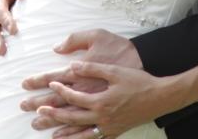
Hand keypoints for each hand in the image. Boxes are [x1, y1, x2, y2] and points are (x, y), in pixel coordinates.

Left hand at [36, 61, 176, 138]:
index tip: (49, 83)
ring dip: (64, 133)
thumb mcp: (114, 71)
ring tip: (49, 133)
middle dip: (52, 115)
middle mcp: (102, 116)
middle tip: (36, 112)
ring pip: (81, 132)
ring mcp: (108, 126)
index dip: (59, 90)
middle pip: (71, 117)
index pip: (73, 96)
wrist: (160, 97)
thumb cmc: (138, 81)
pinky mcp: (115, 131)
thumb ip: (91, 68)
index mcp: (100, 100)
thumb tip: (71, 65)